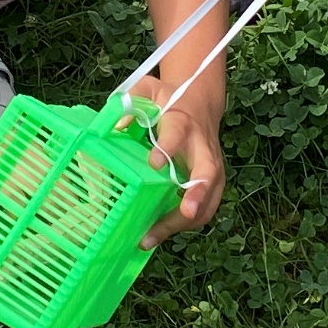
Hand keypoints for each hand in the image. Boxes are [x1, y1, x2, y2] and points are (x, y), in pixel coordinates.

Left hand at [119, 73, 224, 246]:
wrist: (199, 103)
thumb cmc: (168, 100)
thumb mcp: (148, 90)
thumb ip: (131, 101)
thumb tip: (115, 126)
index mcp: (182, 122)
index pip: (177, 133)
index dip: (167, 148)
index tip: (153, 163)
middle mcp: (203, 147)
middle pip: (207, 173)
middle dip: (198, 194)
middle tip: (186, 212)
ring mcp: (212, 168)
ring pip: (209, 198)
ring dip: (185, 220)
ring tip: (153, 237)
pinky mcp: (212, 183)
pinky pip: (205, 208)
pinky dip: (184, 225)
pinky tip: (158, 235)